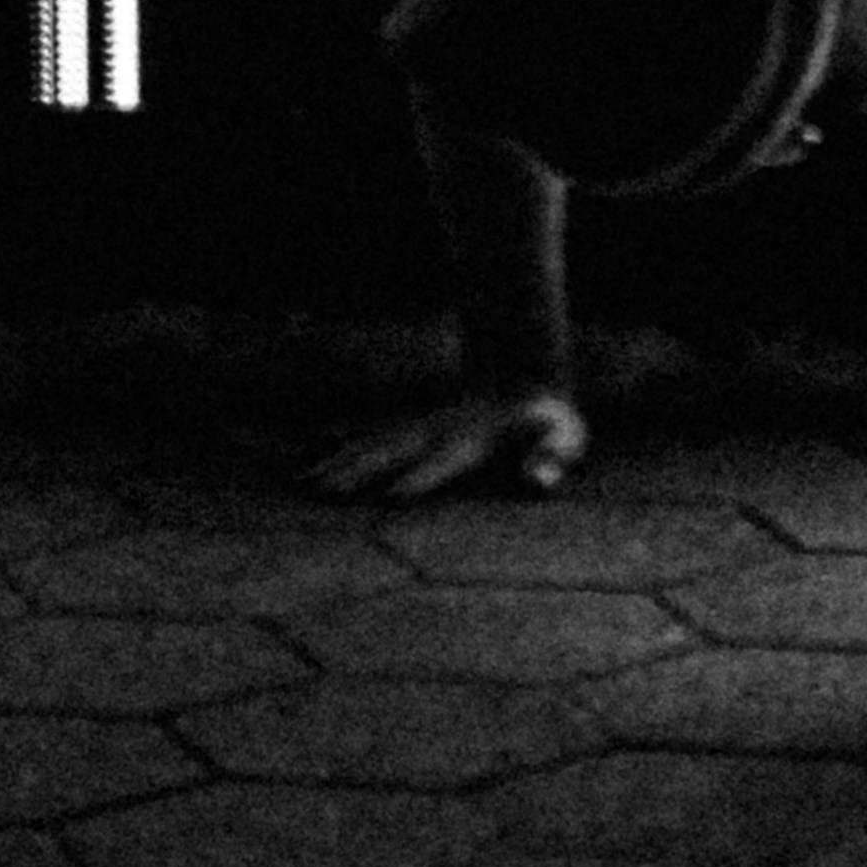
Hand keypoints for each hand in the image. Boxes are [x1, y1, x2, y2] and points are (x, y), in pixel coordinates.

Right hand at [304, 387, 589, 508]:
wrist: (521, 371)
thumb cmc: (549, 422)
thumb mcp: (565, 437)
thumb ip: (551, 458)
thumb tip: (538, 480)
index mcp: (477, 437)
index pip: (445, 458)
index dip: (423, 475)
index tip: (394, 495)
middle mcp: (438, 429)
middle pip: (394, 449)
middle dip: (361, 470)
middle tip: (327, 494)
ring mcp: (417, 425)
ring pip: (371, 442)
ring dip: (339, 463)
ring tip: (306, 486)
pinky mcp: (405, 428)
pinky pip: (363, 438)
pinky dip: (331, 448)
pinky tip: (300, 463)